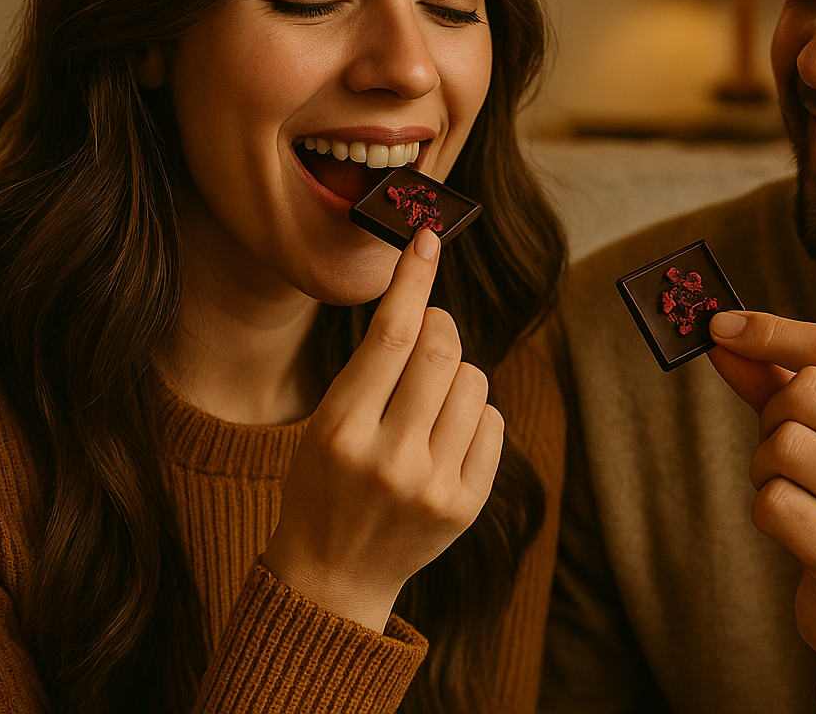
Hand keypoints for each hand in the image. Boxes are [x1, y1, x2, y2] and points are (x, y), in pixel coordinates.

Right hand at [262, 229, 503, 632]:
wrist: (332, 576)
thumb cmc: (323, 484)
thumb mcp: (323, 423)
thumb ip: (372, 371)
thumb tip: (426, 303)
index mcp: (339, 430)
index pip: (390, 334)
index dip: (413, 279)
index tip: (427, 239)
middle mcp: (389, 458)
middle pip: (440, 349)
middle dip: (439, 325)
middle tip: (427, 331)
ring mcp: (432, 485)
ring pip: (474, 380)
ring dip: (456, 373)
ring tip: (427, 403)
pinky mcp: (465, 506)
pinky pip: (491, 421)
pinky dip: (473, 414)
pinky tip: (444, 437)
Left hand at [707, 311, 815, 712]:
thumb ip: (779, 380)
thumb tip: (722, 334)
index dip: (770, 332)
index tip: (722, 327)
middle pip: (806, 391)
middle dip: (772, 414)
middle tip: (781, 447)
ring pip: (785, 445)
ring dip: (765, 465)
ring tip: (790, 488)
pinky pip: (775, 503)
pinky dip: (765, 508)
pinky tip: (793, 525)